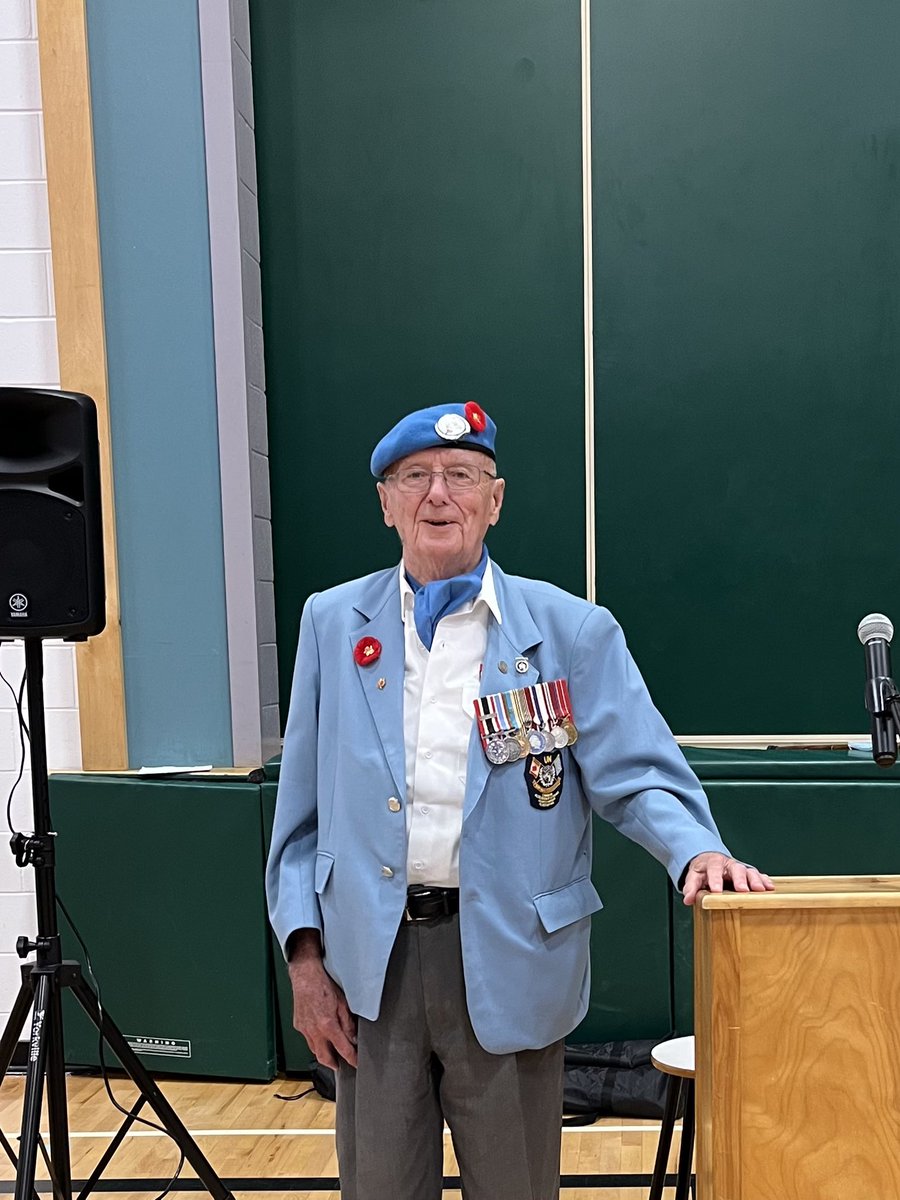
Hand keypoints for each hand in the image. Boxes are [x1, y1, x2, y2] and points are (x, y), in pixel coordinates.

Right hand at [287, 932, 357, 1068]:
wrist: (305, 975)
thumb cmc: (323, 985)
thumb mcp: (343, 1003)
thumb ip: (348, 1023)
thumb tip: (353, 1037)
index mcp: (328, 1025)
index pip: (342, 1049)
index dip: (351, 1059)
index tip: (357, 1063)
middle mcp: (314, 1030)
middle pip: (324, 1058)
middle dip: (334, 1065)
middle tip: (342, 1066)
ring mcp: (304, 1029)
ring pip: (314, 1050)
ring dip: (324, 1054)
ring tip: (332, 1054)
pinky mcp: (298, 1025)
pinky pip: (308, 1039)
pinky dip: (316, 1042)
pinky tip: (321, 1037)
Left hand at [682, 852, 773, 905]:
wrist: (711, 860)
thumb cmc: (703, 870)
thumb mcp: (694, 876)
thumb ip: (691, 887)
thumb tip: (688, 899)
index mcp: (713, 863)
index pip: (714, 869)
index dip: (715, 879)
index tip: (716, 890)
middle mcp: (729, 864)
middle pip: (736, 869)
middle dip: (740, 879)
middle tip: (743, 890)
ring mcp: (740, 868)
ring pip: (749, 871)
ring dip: (756, 880)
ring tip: (761, 890)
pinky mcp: (749, 873)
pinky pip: (758, 875)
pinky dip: (764, 880)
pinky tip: (770, 887)